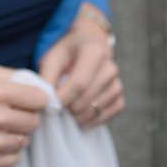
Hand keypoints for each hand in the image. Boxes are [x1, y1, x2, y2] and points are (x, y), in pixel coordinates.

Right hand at [0, 63, 47, 166]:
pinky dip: (7, 151)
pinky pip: (15, 159)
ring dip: (15, 135)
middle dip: (24, 117)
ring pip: (26, 141)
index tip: (27, 100)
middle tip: (9, 114)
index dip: (34, 99)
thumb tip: (39, 85)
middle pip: (35, 121)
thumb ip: (13, 75)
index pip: (40, 99)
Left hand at [37, 5, 123, 127]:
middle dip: (69, 108)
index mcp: (94, 51)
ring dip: (78, 116)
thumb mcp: (52, 57)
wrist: (88, 46)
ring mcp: (117, 83)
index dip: (63, 98)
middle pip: (88, 98)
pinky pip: (106, 116)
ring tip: (66, 111)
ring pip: (96, 109)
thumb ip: (47, 78)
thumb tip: (46, 101)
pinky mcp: (120, 97)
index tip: (50, 104)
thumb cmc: (67, 53)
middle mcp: (110, 67)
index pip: (79, 83)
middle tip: (56, 108)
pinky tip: (79, 117)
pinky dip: (91, 121)